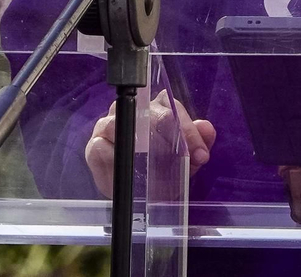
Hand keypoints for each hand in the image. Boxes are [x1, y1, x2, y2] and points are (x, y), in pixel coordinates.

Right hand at [86, 91, 215, 198]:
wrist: (136, 191)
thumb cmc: (160, 168)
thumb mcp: (184, 159)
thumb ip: (197, 143)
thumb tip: (206, 129)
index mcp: (158, 108)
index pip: (172, 108)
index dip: (187, 131)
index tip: (200, 154)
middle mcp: (133, 110)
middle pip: (147, 112)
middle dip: (166, 136)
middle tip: (181, 160)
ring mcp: (110, 124)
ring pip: (119, 123)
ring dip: (136, 146)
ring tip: (150, 166)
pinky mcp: (94, 145)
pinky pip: (99, 147)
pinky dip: (112, 160)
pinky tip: (125, 172)